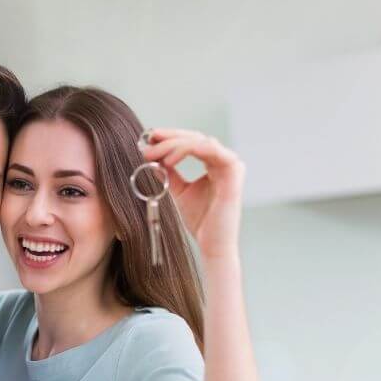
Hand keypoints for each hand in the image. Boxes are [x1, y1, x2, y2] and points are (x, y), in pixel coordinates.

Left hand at [141, 128, 244, 260]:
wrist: (212, 243)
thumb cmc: (200, 220)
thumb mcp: (178, 191)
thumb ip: (169, 174)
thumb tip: (153, 159)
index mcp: (214, 163)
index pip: (191, 141)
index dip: (169, 137)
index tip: (147, 139)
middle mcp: (224, 160)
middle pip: (194, 137)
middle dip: (168, 139)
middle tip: (147, 146)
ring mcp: (231, 164)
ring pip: (200, 141)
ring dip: (174, 145)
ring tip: (154, 155)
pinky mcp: (234, 172)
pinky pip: (212, 150)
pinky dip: (190, 150)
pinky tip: (170, 159)